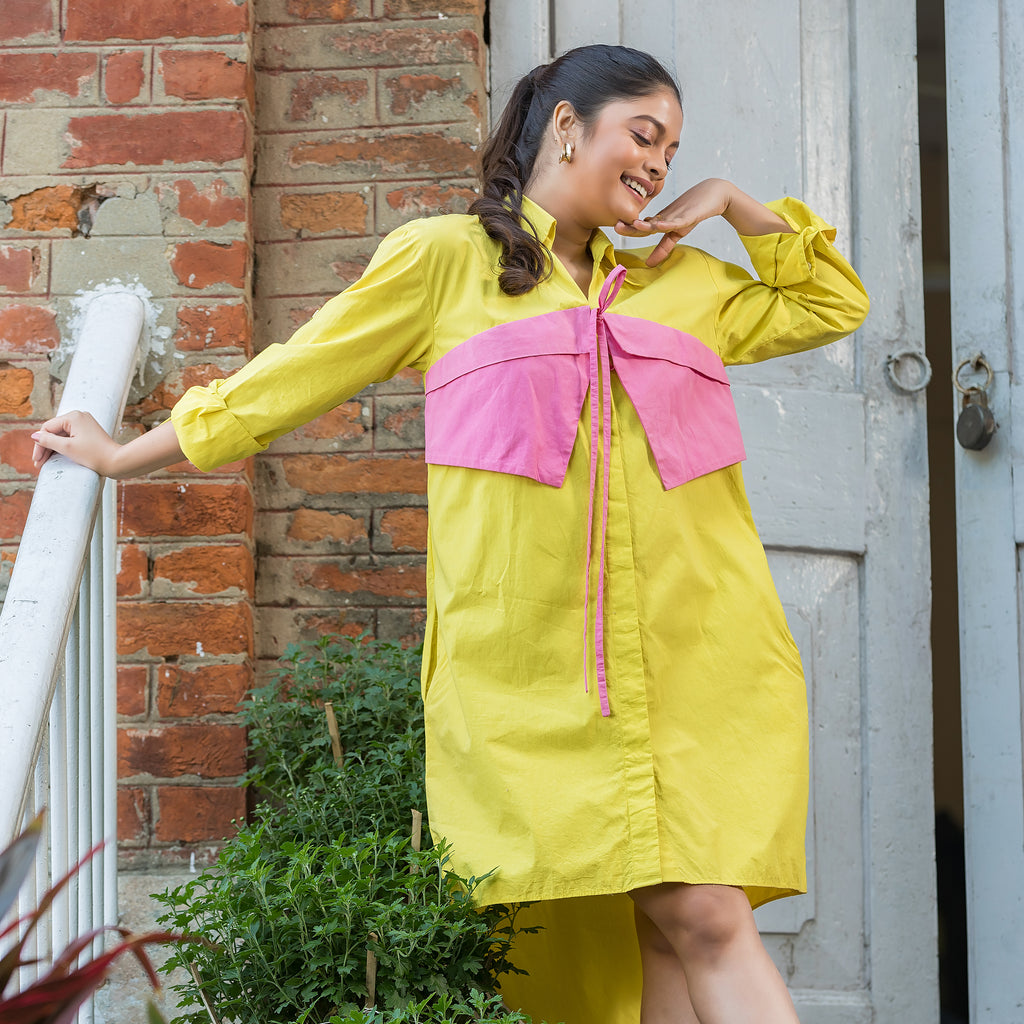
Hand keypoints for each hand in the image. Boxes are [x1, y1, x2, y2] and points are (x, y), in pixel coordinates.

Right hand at [31, 410, 120, 475]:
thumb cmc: (94, 455)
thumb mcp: (67, 448)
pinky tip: (56, 457)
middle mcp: (79, 416)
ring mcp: (85, 424)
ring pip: (62, 436)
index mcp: (73, 416)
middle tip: (38, 464)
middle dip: (45, 447)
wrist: (117, 462)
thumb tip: (34, 435)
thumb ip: (48, 441)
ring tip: (45, 463)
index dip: (39, 444)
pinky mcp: (89, 432)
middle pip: (54, 431)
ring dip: (53, 449)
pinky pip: (71, 438)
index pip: (48, 428)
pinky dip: (63, 447)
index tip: (36, 459)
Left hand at [615, 178, 791, 265]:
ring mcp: (677, 215)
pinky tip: (660, 225)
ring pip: (660, 220)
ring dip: (647, 223)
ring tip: (635, 224)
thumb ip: (662, 248)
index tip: (615, 228)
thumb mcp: (676, 233)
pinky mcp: (689, 215)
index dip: (629, 229)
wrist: (714, 194)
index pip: (642, 227)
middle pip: (646, 223)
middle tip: (616, 226)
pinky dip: (669, 223)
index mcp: (660, 221)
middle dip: (631, 226)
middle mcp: (665, 216)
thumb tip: (649, 264)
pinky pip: (678, 221)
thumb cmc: (692, 212)